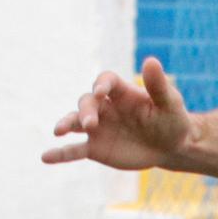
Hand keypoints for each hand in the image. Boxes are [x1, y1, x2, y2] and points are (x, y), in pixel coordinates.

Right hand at [42, 57, 194, 170]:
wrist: (170, 147)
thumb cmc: (171, 120)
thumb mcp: (170, 103)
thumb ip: (158, 85)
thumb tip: (151, 61)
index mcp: (121, 92)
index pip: (105, 81)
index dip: (101, 85)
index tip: (102, 93)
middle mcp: (105, 107)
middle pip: (87, 102)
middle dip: (86, 111)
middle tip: (90, 123)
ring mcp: (98, 128)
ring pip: (76, 122)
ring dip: (66, 124)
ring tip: (58, 131)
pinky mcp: (96, 148)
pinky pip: (75, 150)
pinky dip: (60, 154)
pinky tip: (45, 157)